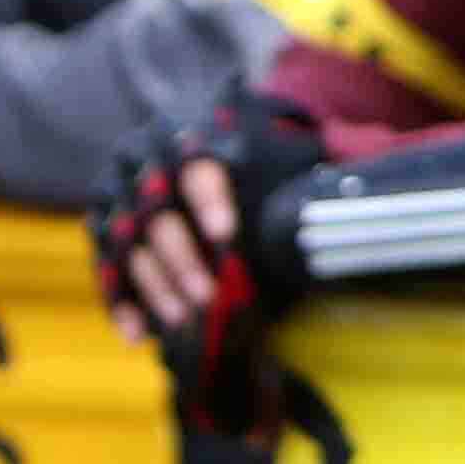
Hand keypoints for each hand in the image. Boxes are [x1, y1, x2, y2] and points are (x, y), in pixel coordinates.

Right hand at [86, 89, 324, 431]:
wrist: (205, 140)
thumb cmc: (258, 152)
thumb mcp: (283, 147)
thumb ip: (312, 152)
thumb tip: (362, 157)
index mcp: (188, 128)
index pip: (194, 161)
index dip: (209, 197)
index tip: (229, 235)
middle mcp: (142, 156)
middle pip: (155, 210)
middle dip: (181, 257)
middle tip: (207, 297)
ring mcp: (116, 191)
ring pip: (127, 242)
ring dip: (154, 285)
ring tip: (182, 322)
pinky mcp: (102, 225)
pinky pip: (104, 266)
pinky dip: (120, 300)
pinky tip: (138, 336)